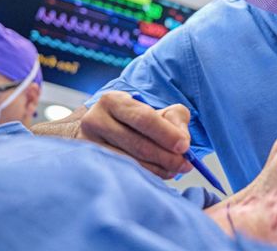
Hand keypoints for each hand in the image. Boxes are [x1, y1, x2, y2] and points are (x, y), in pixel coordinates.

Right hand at [76, 91, 192, 178]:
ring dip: (159, 169)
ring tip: (175, 170)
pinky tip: (160, 174)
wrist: (100, 130)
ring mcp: (90, 145)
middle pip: (137, 144)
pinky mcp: (91, 164)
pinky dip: (147, 176)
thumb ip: (175, 118)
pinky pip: (125, 174)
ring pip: (131, 163)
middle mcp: (95, 121)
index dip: (166, 134)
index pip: (143, 118)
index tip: (185, 146)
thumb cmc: (134, 120)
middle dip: (166, 156)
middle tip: (186, 165)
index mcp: (112, 101)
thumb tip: (183, 142)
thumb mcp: (156, 110)